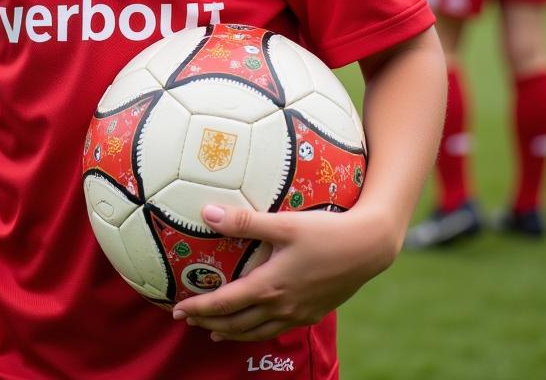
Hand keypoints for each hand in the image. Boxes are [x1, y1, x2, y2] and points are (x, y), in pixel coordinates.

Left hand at [171, 203, 394, 341]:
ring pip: (257, 332)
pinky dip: (257, 331)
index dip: (199, 308)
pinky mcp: (313, 313)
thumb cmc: (324, 232)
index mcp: (270, 286)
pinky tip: (257, 324)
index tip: (177, 310)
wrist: (368, 248)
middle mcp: (282, 306)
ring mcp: (299, 313)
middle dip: (209, 323)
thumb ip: (244, 222)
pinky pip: (277, 329)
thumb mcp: (282, 223)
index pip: (225, 304)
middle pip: (237, 323)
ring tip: (215, 333)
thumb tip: (206, 213)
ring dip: (232, 332)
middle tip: (187, 321)